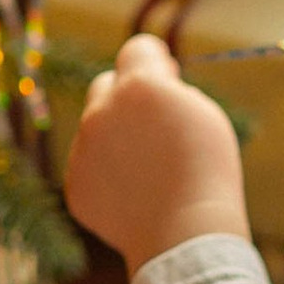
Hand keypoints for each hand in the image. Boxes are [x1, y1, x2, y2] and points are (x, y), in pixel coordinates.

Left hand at [67, 30, 249, 273]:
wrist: (186, 234)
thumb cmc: (207, 173)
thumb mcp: (203, 114)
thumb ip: (171, 90)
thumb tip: (153, 85)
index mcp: (138, 86)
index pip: (136, 49)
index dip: (152, 60)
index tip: (165, 73)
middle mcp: (101, 110)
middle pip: (106, 86)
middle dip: (126, 97)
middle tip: (155, 126)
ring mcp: (82, 148)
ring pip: (95, 129)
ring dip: (117, 139)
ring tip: (151, 171)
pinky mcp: (75, 183)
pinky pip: (89, 167)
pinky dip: (108, 176)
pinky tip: (136, 194)